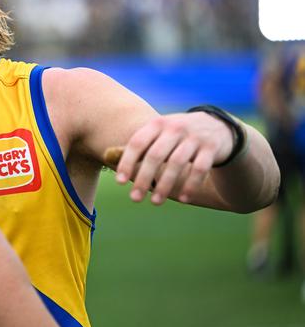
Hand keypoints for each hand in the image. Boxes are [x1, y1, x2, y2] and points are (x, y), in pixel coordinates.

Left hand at [112, 112, 233, 204]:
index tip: (119, 182)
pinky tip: (183, 199)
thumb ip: (140, 146)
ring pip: (176, 163)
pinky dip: (191, 185)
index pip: (137, 143)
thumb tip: (109, 159)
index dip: (127, 162)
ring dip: (165, 185)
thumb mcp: (159, 134)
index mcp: (157, 124)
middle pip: (155, 155)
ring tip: (155, 202)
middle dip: (143, 179)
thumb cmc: (177, 135)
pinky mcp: (212, 148)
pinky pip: (199, 169)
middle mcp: (175, 128)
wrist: (217, 126)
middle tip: (134, 198)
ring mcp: (195, 137)